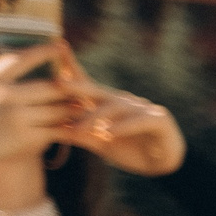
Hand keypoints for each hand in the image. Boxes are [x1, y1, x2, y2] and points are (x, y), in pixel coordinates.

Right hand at [0, 44, 75, 160]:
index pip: (25, 58)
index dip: (46, 51)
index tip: (61, 46)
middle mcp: (7, 95)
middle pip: (53, 88)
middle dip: (71, 88)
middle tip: (82, 87)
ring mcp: (18, 118)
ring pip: (59, 110)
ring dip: (72, 109)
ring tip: (80, 107)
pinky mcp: (26, 139)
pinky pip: (55, 131)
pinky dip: (65, 129)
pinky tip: (72, 127)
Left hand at [53, 47, 184, 175]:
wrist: (162, 166)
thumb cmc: (131, 151)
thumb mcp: (101, 144)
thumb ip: (81, 135)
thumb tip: (53, 127)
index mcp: (109, 105)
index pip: (88, 83)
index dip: (73, 66)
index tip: (56, 49)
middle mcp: (125, 102)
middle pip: (99, 91)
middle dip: (79, 86)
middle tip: (59, 82)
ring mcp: (144, 109)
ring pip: (117, 107)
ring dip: (96, 117)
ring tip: (79, 128)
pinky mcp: (160, 120)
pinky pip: (140, 121)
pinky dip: (124, 126)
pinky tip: (110, 132)